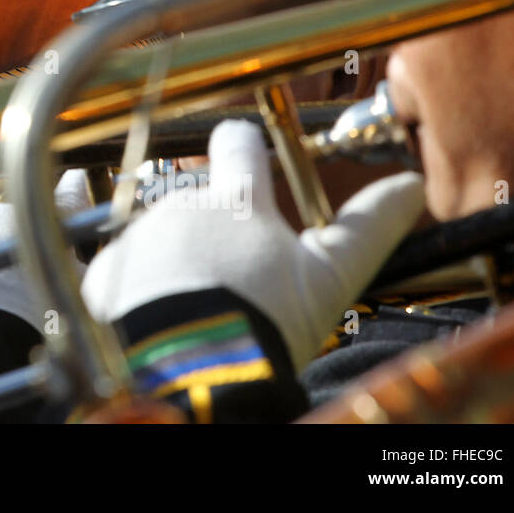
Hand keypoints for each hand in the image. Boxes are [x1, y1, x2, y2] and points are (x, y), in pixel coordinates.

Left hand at [81, 120, 424, 371]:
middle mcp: (180, 205)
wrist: (192, 369)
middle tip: (229, 285)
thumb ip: (369, 226)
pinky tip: (137, 297)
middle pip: (193, 208)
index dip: (238, 144)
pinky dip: (118, 276)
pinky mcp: (100, 271)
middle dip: (206, 237)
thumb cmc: (267, 322)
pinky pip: (107, 264)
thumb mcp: (332, 277)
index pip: (237, 145)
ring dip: (169, 267)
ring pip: (153, 241)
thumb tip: (413, 184)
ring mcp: (136, 236)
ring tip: (193, 314)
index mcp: (237, 202)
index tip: (238, 145)